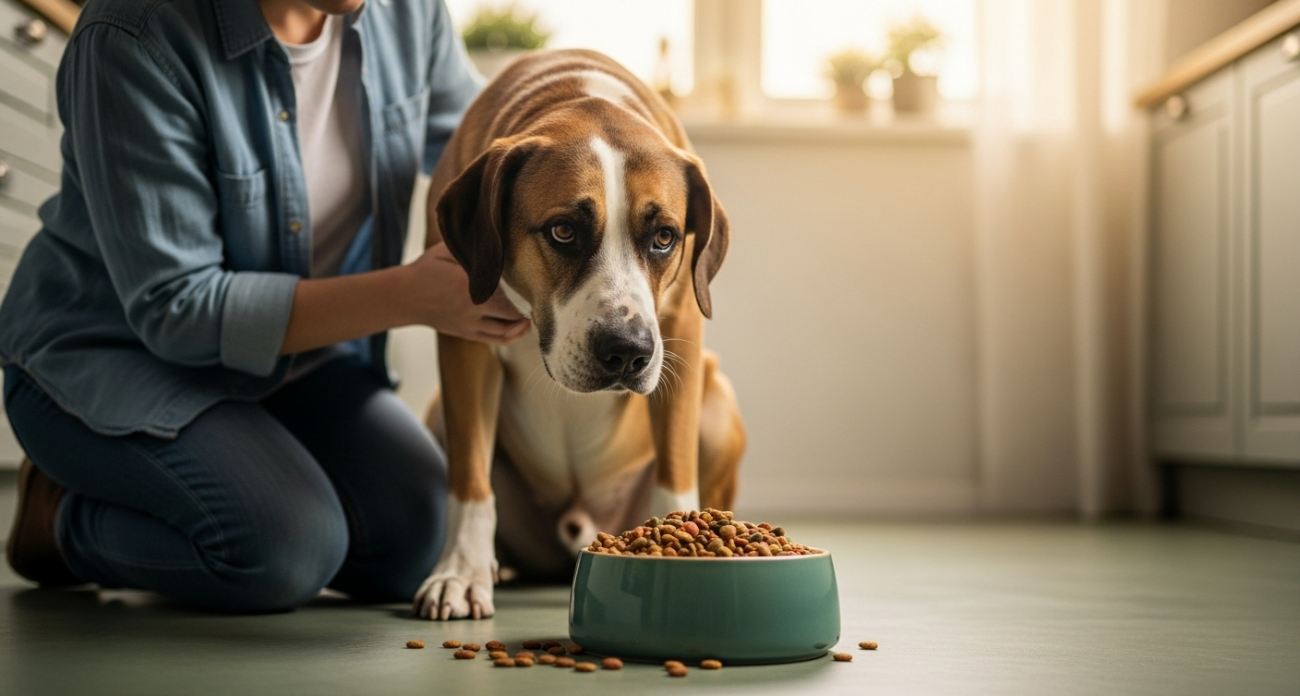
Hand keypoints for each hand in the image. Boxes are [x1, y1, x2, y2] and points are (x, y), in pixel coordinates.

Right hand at [405, 243, 529, 343]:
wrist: (404, 298)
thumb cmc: (428, 269)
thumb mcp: (447, 250)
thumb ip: (472, 245)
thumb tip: (497, 232)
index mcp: (467, 285)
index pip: (507, 293)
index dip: (527, 289)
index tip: (541, 280)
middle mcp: (471, 308)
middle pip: (513, 314)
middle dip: (530, 306)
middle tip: (544, 295)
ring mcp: (469, 325)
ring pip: (507, 331)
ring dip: (524, 323)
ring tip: (535, 310)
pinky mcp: (467, 334)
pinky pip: (497, 339)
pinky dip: (513, 334)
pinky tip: (523, 324)